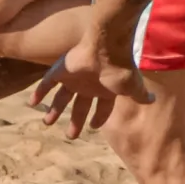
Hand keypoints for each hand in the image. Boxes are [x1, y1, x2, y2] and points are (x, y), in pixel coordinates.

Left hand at [31, 30, 153, 137]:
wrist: (105, 48)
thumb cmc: (120, 68)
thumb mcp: (132, 87)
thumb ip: (140, 95)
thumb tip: (153, 99)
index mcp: (106, 88)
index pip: (102, 107)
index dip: (98, 117)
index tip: (93, 127)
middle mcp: (89, 84)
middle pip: (80, 106)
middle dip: (75, 120)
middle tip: (70, 135)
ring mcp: (74, 77)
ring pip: (61, 97)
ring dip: (54, 110)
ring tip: (46, 123)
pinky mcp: (61, 70)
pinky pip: (46, 83)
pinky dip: (38, 93)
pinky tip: (31, 103)